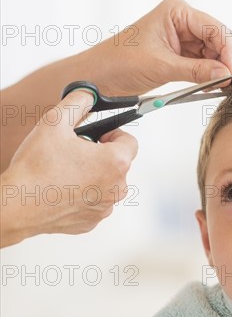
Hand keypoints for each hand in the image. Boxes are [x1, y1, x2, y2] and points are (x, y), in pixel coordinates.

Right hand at [0, 91, 137, 247]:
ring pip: (106, 184)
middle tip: (76, 151)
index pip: (130, 142)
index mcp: (115, 163)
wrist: (17, 205)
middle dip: (101, 154)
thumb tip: (88, 94)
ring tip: (67, 170)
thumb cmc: (36, 167)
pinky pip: (94, 202)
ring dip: (93, 175)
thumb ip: (77, 101)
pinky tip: (62, 188)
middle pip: (118, 163)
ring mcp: (105, 208)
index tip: (97, 136)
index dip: (113, 134)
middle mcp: (117, 188)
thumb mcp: (55, 121)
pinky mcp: (91, 222)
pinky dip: (84, 195)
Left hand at [95, 0, 231, 95]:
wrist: (99, 76)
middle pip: (219, 40)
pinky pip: (204, 64)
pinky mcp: (181, 55)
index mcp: (177, 12)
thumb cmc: (119, 62)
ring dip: (219, 70)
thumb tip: (225, 74)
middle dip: (226, 61)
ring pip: (214, 53)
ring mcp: (183, 38)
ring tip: (220, 87)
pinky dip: (210, 75)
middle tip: (230, 83)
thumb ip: (196, 71)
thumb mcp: (161, 67)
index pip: (215, 29)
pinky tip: (212, 85)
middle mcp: (183, 21)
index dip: (228, 52)